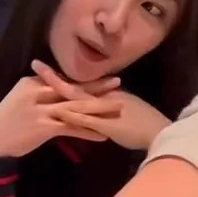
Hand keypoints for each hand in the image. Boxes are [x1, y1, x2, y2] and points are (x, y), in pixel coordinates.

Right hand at [0, 73, 122, 157]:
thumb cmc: (5, 123)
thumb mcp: (19, 101)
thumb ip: (39, 94)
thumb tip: (59, 90)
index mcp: (30, 82)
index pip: (62, 79)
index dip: (84, 80)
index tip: (102, 77)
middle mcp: (36, 92)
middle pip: (72, 88)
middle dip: (97, 87)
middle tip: (118, 84)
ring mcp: (40, 109)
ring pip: (76, 106)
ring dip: (99, 108)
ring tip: (118, 108)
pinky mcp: (43, 127)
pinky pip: (71, 127)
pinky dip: (88, 131)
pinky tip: (102, 135)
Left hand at [33, 61, 169, 150]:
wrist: (162, 132)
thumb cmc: (145, 124)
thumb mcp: (125, 110)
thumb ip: (110, 105)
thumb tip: (99, 101)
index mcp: (108, 94)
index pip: (82, 84)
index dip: (63, 76)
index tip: (45, 69)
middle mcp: (105, 98)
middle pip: (75, 86)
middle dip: (53, 76)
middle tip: (35, 64)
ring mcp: (106, 111)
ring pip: (77, 99)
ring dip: (57, 90)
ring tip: (36, 84)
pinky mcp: (109, 125)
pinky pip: (87, 120)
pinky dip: (72, 115)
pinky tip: (57, 112)